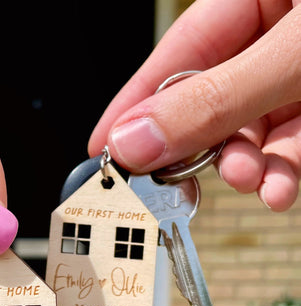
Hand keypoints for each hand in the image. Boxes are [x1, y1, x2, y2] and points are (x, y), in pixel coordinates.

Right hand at [89, 0, 300, 211]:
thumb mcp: (294, 53)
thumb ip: (216, 99)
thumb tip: (136, 140)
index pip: (177, 52)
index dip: (137, 104)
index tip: (106, 149)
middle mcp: (274, 33)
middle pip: (210, 99)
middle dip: (200, 146)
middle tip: (175, 178)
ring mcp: (297, 71)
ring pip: (251, 129)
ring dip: (245, 166)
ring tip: (247, 180)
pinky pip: (291, 143)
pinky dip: (282, 172)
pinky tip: (276, 190)